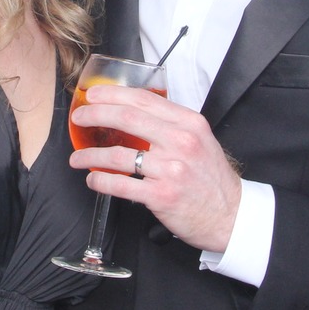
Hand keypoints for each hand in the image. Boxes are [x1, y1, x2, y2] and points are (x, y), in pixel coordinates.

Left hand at [69, 85, 242, 252]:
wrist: (231, 215)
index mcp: (189, 123)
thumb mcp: (199, 139)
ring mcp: (171, 169)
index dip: (113, 94)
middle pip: (127, 118)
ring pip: (118, 154)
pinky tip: (93, 179)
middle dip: (96, 115)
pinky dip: (101, 181)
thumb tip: (131, 113)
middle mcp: (180, 142)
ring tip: (77, 158)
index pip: (144, 99)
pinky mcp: (161, 195)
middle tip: (78, 118)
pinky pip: (121, 184)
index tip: (93, 94)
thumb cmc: (211, 178)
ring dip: (91, 155)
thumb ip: (170, 125)